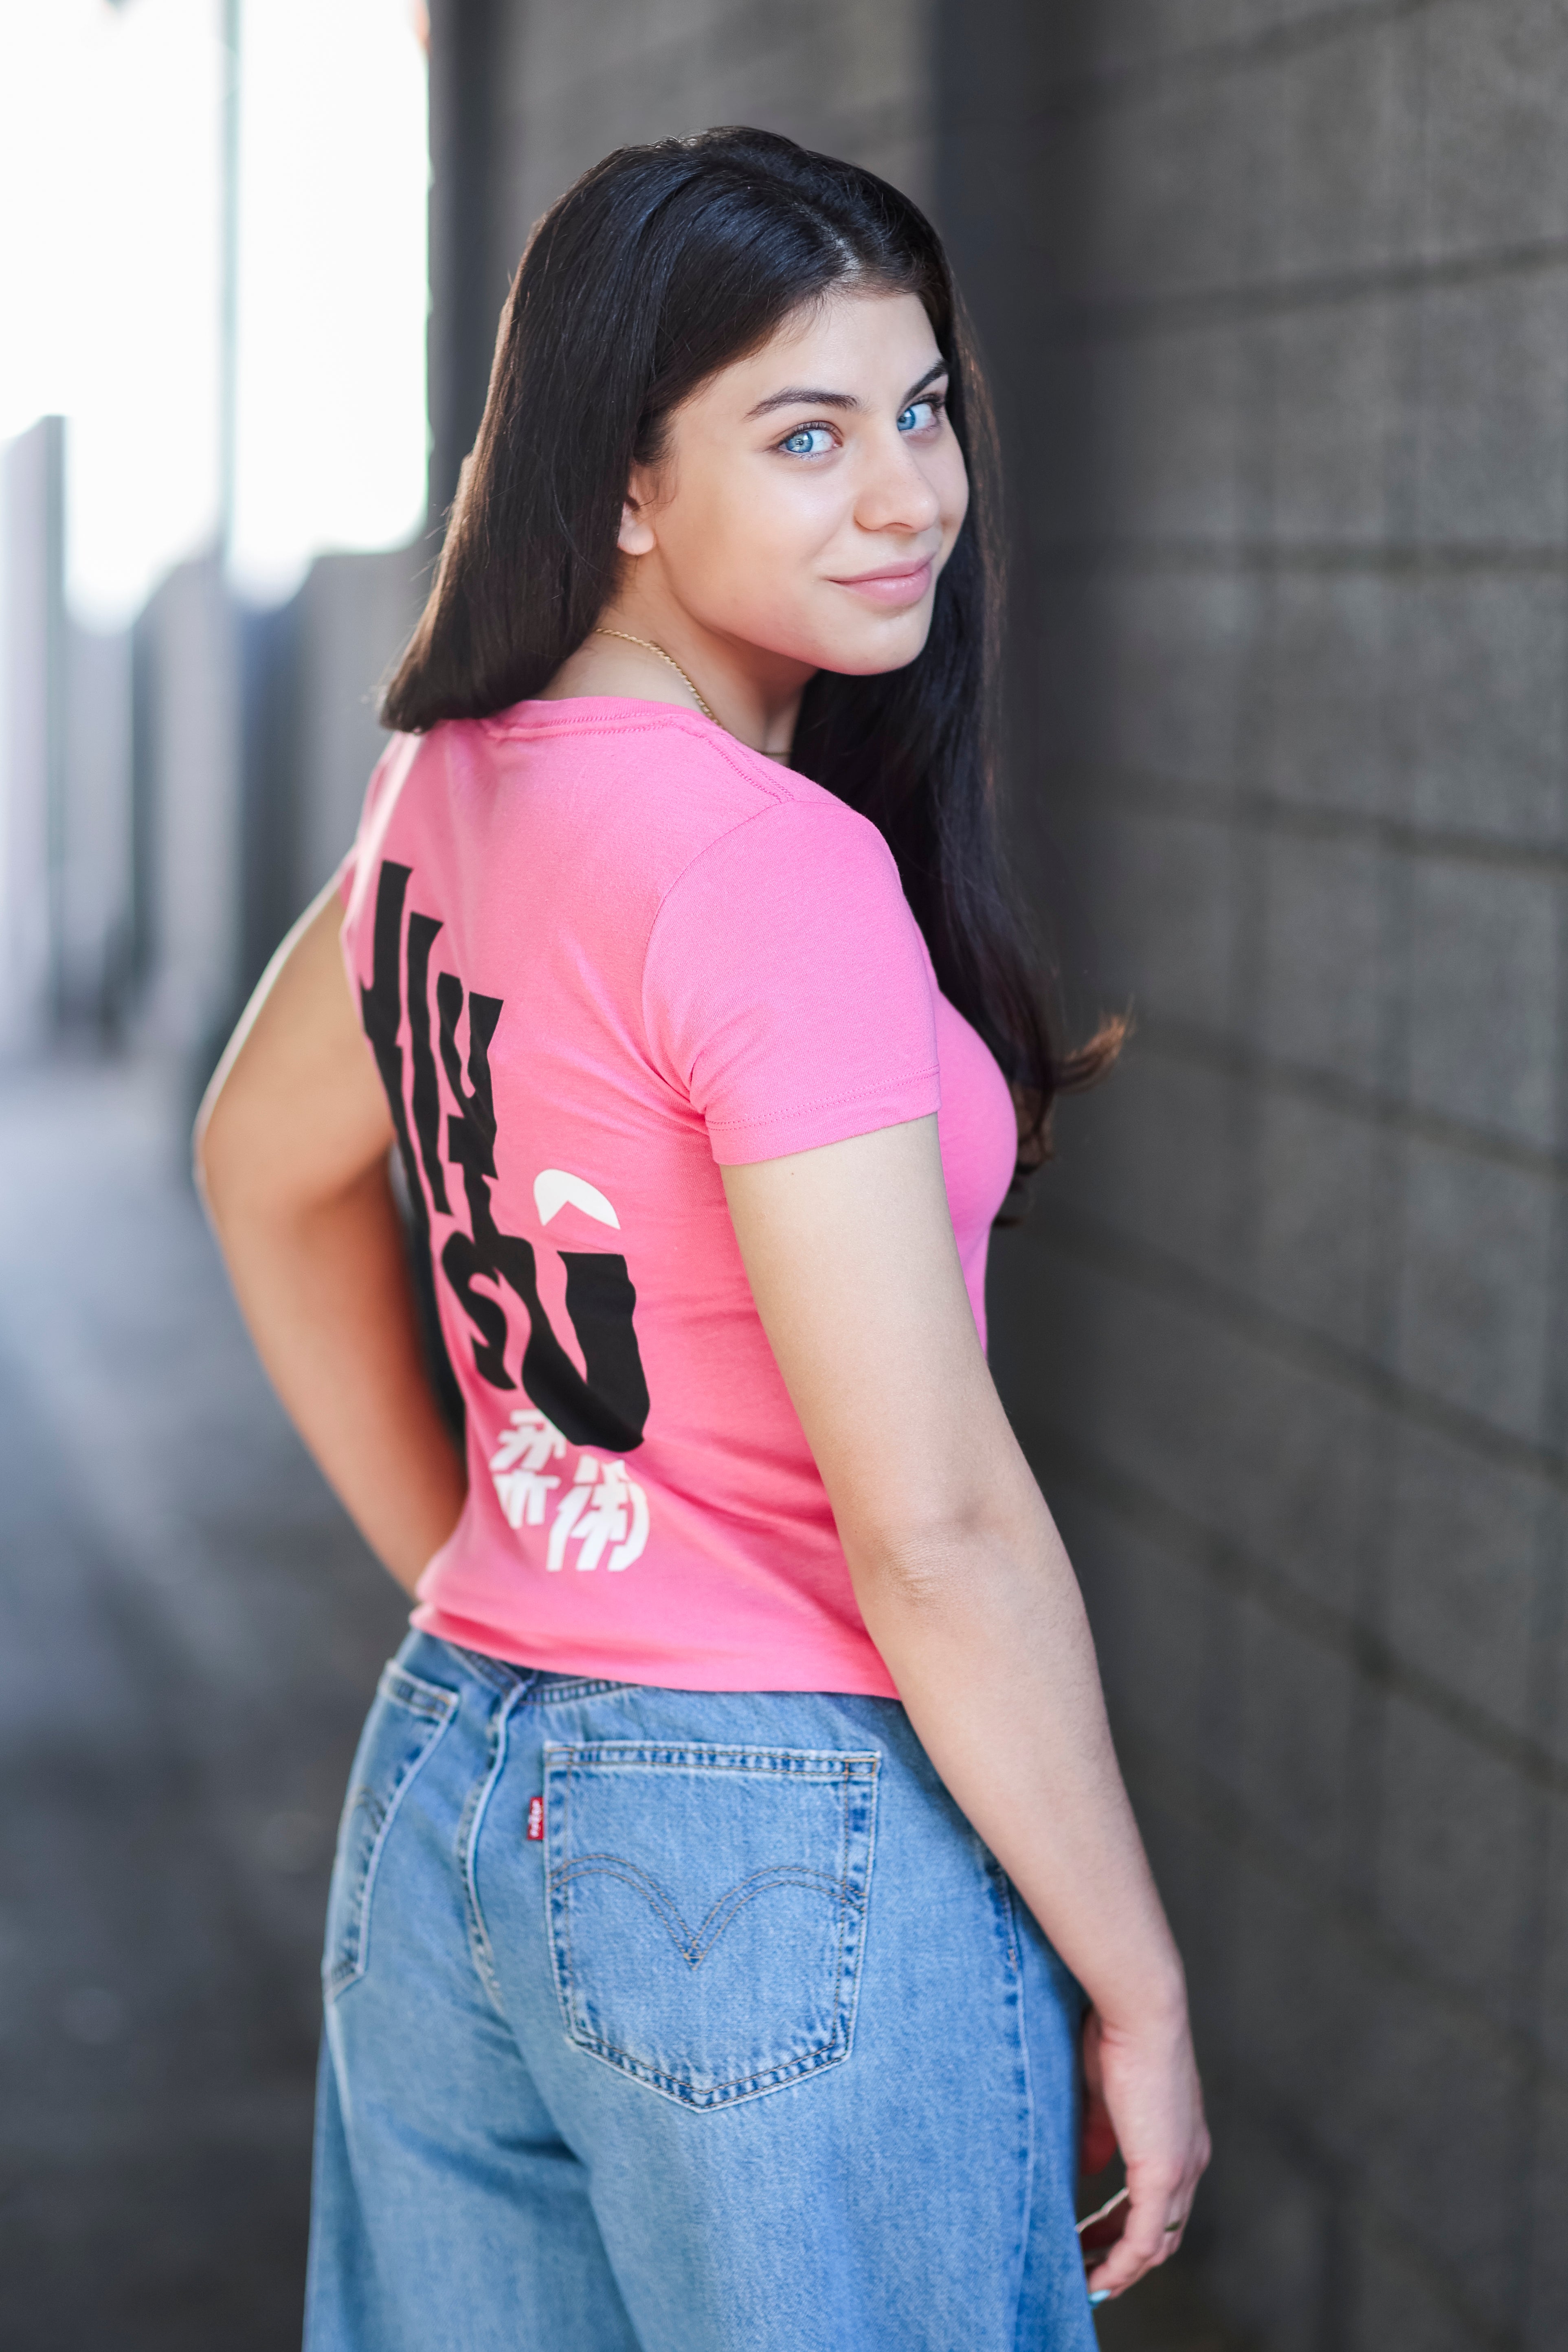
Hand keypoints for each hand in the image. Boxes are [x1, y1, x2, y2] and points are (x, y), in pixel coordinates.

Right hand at [1079, 2000, 1209, 2300]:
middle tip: (1086, 2269)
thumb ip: (1099, 2135)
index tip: (1094, 2241)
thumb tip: (1086, 2168)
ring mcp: (1181, 2170)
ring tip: (1084, 2281)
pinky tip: (1096, 2277)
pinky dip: (1121, 2264)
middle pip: (1165, 2233)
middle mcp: (1190, 2161)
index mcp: (1181, 2139)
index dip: (1129, 2228)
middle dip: (1123, 2257)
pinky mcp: (1163, 2173)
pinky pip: (1146, 2240)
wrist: (1140, 2010)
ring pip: (1158, 2244)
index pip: (1164, 2203)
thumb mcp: (1104, 2094)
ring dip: (1121, 2268)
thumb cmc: (1116, 2036)